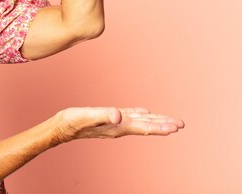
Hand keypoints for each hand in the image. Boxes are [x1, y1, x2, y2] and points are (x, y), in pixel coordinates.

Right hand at [51, 107, 184, 143]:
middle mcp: (119, 127)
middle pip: (146, 125)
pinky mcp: (109, 118)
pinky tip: (144, 112)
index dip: (160, 126)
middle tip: (180, 124)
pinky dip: (140, 114)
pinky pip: (130, 116)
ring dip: (155, 121)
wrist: (61, 128)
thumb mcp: (88, 115)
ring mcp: (114, 123)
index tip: (175, 127)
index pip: (144, 127)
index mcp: (118, 126)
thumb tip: (119, 115)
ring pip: (140, 121)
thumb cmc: (72, 122)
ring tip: (169, 121)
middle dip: (163, 125)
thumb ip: (104, 114)